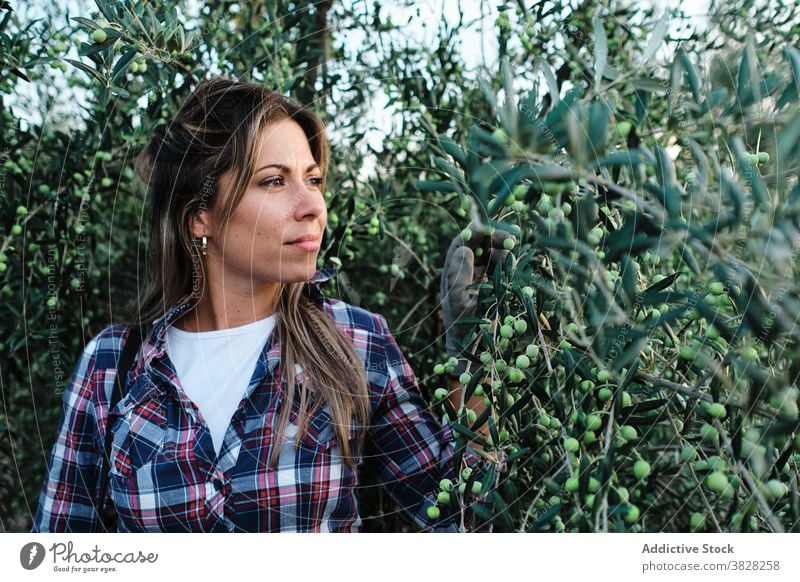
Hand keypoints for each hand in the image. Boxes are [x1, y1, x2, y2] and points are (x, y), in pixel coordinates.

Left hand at [439, 224, 514, 377]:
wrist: (475, 349)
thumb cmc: (462, 326)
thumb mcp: (458, 301)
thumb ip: (459, 275)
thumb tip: (464, 249)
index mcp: (453, 269)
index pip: (463, 240)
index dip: (477, 231)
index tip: (492, 228)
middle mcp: (466, 268)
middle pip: (481, 243)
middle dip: (496, 238)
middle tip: (513, 240)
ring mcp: (481, 276)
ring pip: (494, 253)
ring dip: (505, 253)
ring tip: (512, 264)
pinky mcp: (495, 284)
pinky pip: (503, 267)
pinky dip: (510, 265)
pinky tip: (514, 272)